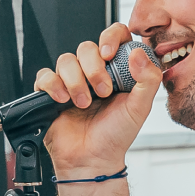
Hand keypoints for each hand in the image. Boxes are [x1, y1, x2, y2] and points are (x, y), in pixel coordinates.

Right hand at [35, 21, 161, 178]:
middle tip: (102, 92)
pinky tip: (64, 100)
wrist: (92, 159)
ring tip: (84, 103)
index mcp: (117, 69)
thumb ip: (149, 79)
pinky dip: (54, 86)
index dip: (111, 37)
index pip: (114, 35)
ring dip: (75, 81)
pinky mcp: (52, 92)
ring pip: (65, 60)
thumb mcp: (141, 107)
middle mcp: (93, 71)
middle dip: (93, 69)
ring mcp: (72, 81)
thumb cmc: (116, 135)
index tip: (110, 54)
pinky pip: (45, 75)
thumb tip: (138, 53)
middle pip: (86, 47)